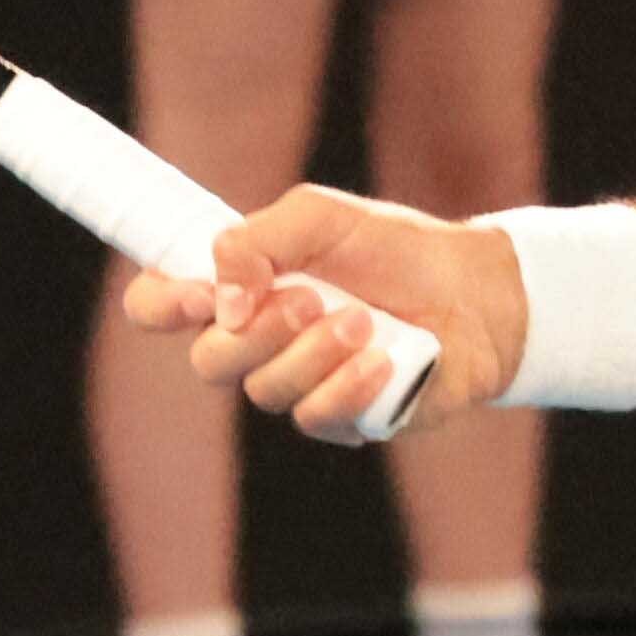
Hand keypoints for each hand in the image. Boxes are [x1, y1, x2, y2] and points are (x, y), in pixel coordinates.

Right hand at [125, 184, 522, 448]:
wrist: (475, 291)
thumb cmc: (396, 249)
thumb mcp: (321, 216)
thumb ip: (256, 239)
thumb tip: (221, 300)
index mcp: (240, 288)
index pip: (160, 305)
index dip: (160, 305)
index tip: (196, 294)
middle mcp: (258, 343)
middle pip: (208, 361)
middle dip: (256, 332)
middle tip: (308, 298)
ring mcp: (298, 385)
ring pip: (265, 392)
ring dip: (314, 351)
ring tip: (364, 320)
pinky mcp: (342, 419)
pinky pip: (316, 418)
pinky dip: (349, 384)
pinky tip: (385, 357)